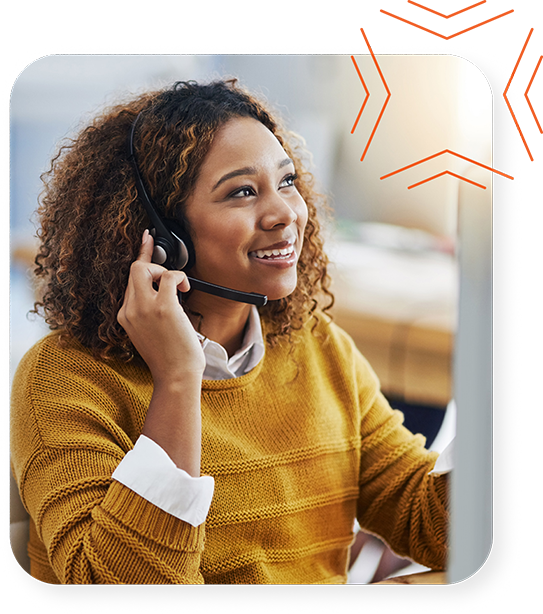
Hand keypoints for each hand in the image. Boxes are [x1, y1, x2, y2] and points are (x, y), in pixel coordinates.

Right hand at [117, 230, 205, 384]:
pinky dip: (179, 277)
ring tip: (179, 288)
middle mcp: (130, 310)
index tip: (146, 240)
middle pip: (134, 269)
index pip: (129, 281)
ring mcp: (144, 308)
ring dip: (165, 270)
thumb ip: (148, 311)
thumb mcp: (149, 332)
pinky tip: (185, 289)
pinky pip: (168, 276)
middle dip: (151, 261)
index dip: (140, 258)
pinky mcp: (163, 307)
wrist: (175, 376)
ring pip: (145, 268)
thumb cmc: (169, 358)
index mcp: (125, 315)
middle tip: (166, 267)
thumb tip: (163, 289)